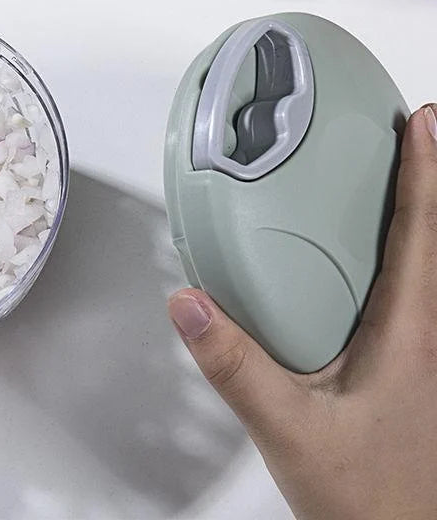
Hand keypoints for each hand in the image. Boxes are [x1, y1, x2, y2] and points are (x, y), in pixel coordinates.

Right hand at [169, 105, 436, 519]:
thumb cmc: (370, 498)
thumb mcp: (290, 429)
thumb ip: (235, 365)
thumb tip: (191, 305)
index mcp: (408, 334)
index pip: (421, 232)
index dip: (425, 170)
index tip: (425, 122)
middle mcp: (423, 335)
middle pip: (430, 237)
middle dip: (424, 179)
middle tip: (412, 133)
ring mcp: (420, 354)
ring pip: (424, 266)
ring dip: (415, 214)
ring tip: (395, 176)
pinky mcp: (407, 370)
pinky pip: (408, 295)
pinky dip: (399, 255)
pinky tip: (363, 263)